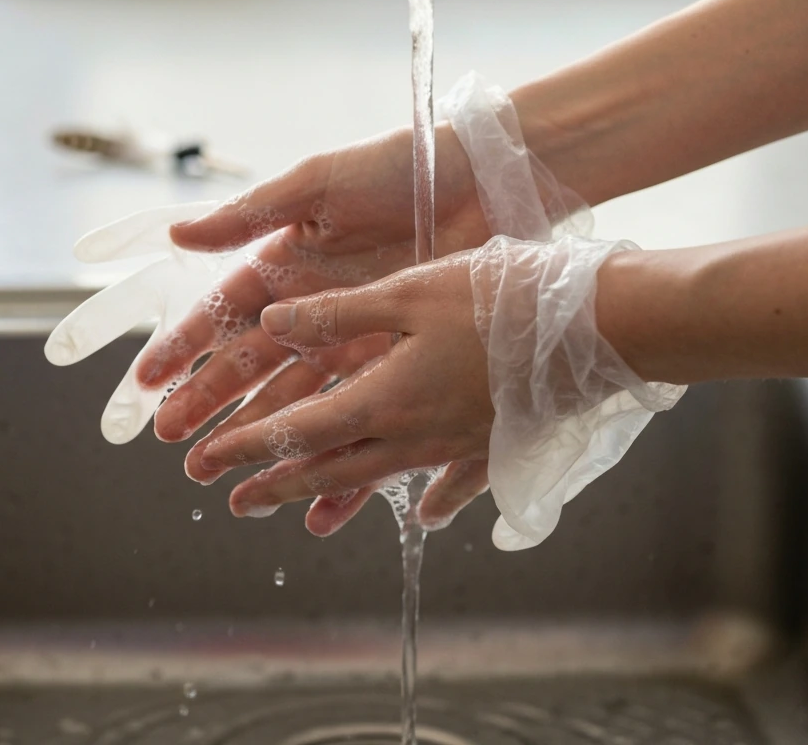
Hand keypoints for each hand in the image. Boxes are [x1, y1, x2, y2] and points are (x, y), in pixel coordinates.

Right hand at [137, 123, 490, 444]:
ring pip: (293, 399)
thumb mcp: (316, 185)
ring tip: (219, 471)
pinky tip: (304, 479)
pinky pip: (356, 412)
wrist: (481, 183)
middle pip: (249, 368)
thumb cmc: (399, 171)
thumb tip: (178, 236)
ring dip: (255, 434)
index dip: (185, 348)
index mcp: (286, 267)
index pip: (223, 316)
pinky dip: (333, 446)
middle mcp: (312, 311)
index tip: (149, 382)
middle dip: (209, 405)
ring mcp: (352, 340)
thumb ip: (249, 214)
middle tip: (175, 445)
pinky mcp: (394, 361)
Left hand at [182, 253, 496, 537]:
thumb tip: (272, 323)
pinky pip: (453, 483)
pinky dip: (433, 500)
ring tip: (302, 516)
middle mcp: (414, 435)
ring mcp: (457, 446)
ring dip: (333, 495)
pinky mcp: (497, 446)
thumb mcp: (409, 292)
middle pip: (331, 467)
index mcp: (385, 397)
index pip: (297, 431)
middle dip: (276, 484)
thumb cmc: (502, 300)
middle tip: (233, 502)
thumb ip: (338, 314)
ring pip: (380, 478)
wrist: (602, 330)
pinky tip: (423, 514)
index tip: (205, 463)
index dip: (246, 446)